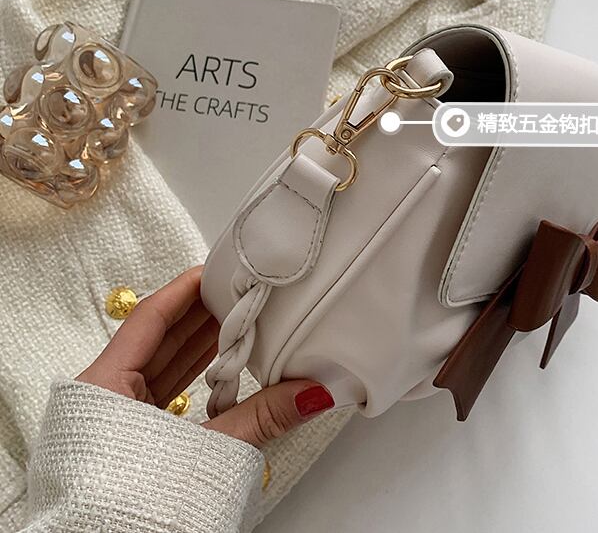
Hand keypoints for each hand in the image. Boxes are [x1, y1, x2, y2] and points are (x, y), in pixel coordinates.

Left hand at [77, 266, 334, 445]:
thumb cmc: (135, 505)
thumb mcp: (206, 452)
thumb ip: (261, 418)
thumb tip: (316, 390)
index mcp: (105, 384)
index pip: (149, 316)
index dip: (187, 288)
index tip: (219, 269)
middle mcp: (105, 393)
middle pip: (158, 336)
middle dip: (202, 314)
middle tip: (241, 293)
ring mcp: (115, 416)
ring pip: (161, 364)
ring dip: (200, 344)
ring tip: (239, 323)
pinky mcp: (128, 437)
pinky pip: (162, 391)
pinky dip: (194, 377)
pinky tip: (223, 372)